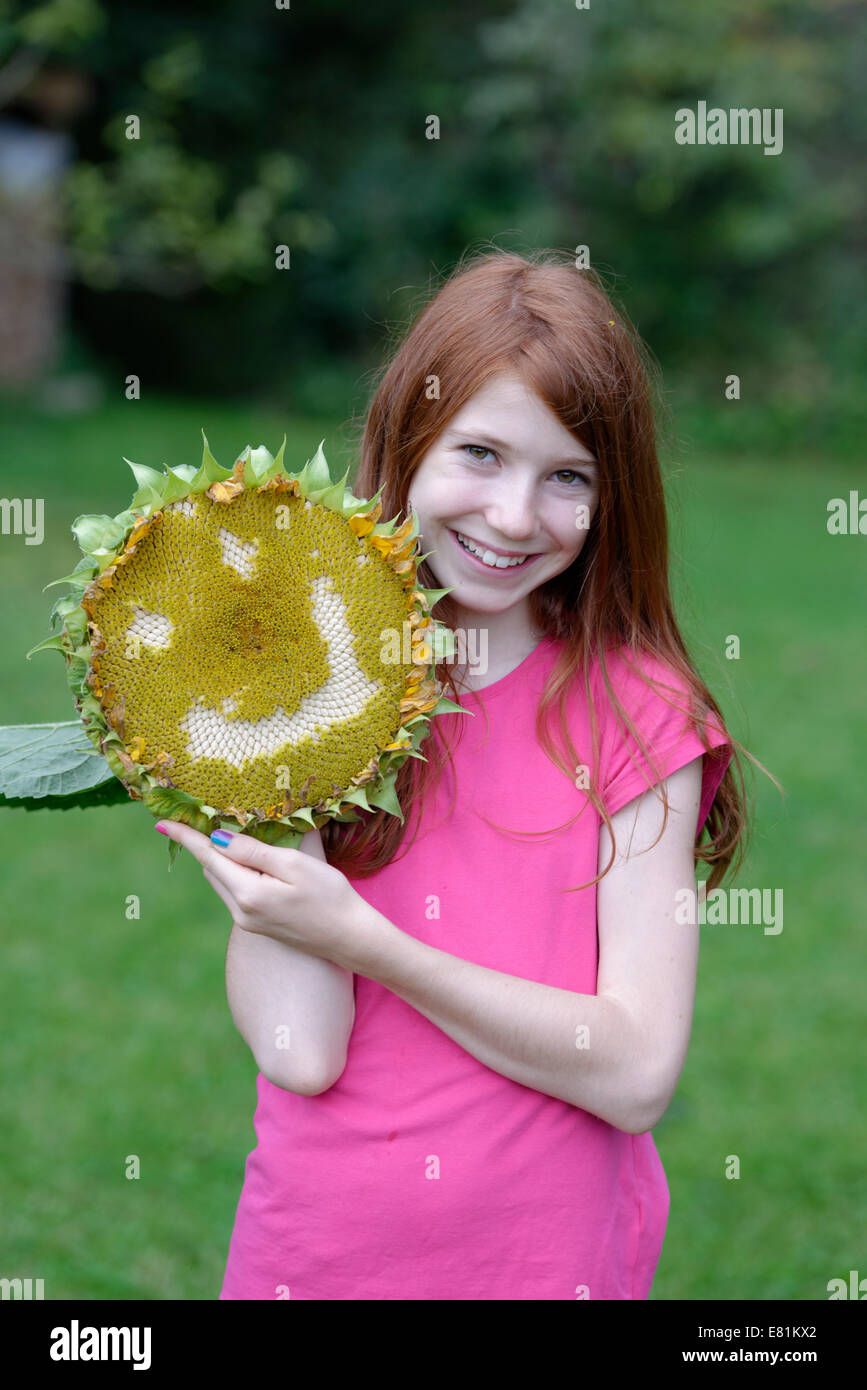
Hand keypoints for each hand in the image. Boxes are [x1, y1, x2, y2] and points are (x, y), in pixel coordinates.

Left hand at [154, 820, 381, 973]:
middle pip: (212, 868)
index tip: (162, 821)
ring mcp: (249, 922)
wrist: (351, 939)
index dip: (185, 837)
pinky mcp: (259, 926)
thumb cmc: (330, 897)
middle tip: (206, 815)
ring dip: (222, 858)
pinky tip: (254, 861)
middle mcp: (241, 911)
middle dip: (207, 843)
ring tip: (233, 834)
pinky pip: (236, 892)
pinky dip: (236, 872)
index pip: (208, 856)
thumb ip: (254, 851)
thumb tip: (219, 837)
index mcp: (248, 893)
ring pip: (223, 881)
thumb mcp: (295, 865)